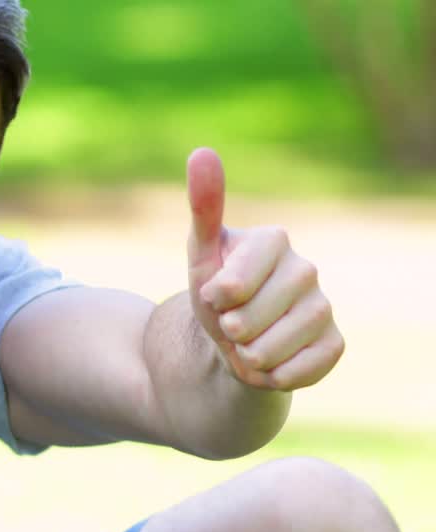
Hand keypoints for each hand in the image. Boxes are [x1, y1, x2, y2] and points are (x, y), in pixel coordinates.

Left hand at [185, 147, 343, 390]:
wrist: (234, 344)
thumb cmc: (216, 293)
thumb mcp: (201, 254)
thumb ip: (204, 206)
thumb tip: (202, 152)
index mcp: (275, 241)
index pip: (238, 278)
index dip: (218, 296)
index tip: (213, 295)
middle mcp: (306, 269)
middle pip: (252, 317)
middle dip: (228, 329)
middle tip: (228, 324)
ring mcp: (324, 306)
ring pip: (274, 346)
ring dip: (247, 355)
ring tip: (245, 344)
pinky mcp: (335, 342)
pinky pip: (302, 368)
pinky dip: (274, 375)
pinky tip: (269, 363)